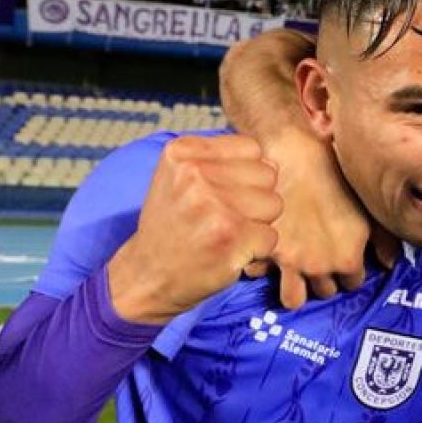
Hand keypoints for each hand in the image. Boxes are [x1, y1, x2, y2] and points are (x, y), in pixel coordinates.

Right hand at [107, 135, 281, 323]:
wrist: (148, 274)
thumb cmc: (172, 224)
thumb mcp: (180, 178)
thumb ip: (221, 161)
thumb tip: (273, 163)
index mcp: (182, 152)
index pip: (251, 148)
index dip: (246, 173)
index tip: (221, 193)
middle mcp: (195, 174)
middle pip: (267, 175)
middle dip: (255, 198)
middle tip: (223, 217)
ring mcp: (213, 205)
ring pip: (274, 204)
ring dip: (258, 224)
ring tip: (227, 233)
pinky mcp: (229, 236)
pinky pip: (271, 236)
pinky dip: (256, 249)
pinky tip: (229, 251)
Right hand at [255, 129, 394, 309]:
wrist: (292, 153)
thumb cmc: (334, 173)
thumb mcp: (367, 205)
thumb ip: (383, 240)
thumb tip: (388, 264)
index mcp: (348, 259)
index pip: (353, 283)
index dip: (350, 269)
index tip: (344, 255)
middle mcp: (321, 267)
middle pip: (325, 291)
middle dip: (325, 276)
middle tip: (321, 256)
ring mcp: (291, 263)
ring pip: (294, 299)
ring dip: (298, 284)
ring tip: (298, 265)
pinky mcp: (264, 251)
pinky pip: (261, 276)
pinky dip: (264, 268)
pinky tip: (269, 253)